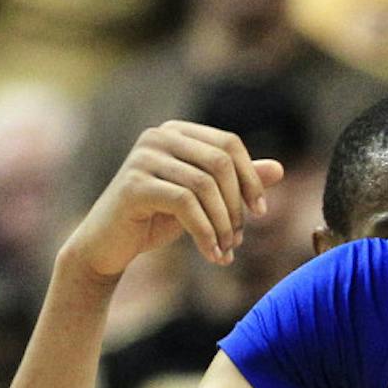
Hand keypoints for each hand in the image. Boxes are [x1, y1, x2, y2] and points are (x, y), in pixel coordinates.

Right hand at [65, 121, 283, 277]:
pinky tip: (212, 255)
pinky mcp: (133, 185)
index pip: (229, 144)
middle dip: (237, 204)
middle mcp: (157, 136)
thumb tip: (279, 168)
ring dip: (223, 224)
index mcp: (176, 132)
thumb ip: (236, 182)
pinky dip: (206, 233)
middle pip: (220, 162)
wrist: (108, 245)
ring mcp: (142, 158)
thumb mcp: (203, 200)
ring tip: (226, 250)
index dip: (252, 178)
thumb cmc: (157, 218)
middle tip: (239, 239)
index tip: (260, 212)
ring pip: (205, 185)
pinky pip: (185, 204)